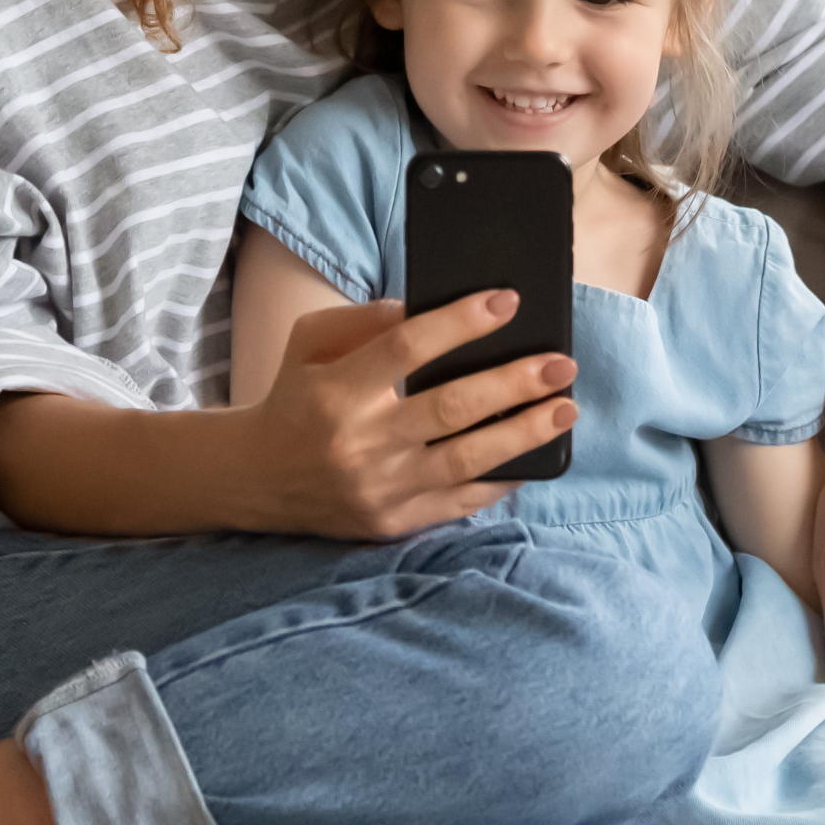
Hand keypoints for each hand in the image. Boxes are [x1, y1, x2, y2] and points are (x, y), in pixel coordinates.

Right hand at [234, 295, 576, 540]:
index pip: (408, 347)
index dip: (461, 322)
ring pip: (468, 459)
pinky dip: (501, 478)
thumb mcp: (310, 343)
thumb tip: (432, 310)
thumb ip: (365, 320)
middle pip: (452, 407)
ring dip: (525, 432)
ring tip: (565, 408)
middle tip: (561, 363)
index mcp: (337, 390)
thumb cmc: (296, 398)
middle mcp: (360, 443)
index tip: (507, 302)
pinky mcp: (394, 522)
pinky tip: (534, 457)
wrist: (259, 479)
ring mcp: (380, 489)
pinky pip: (462, 501)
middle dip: (514, 382)